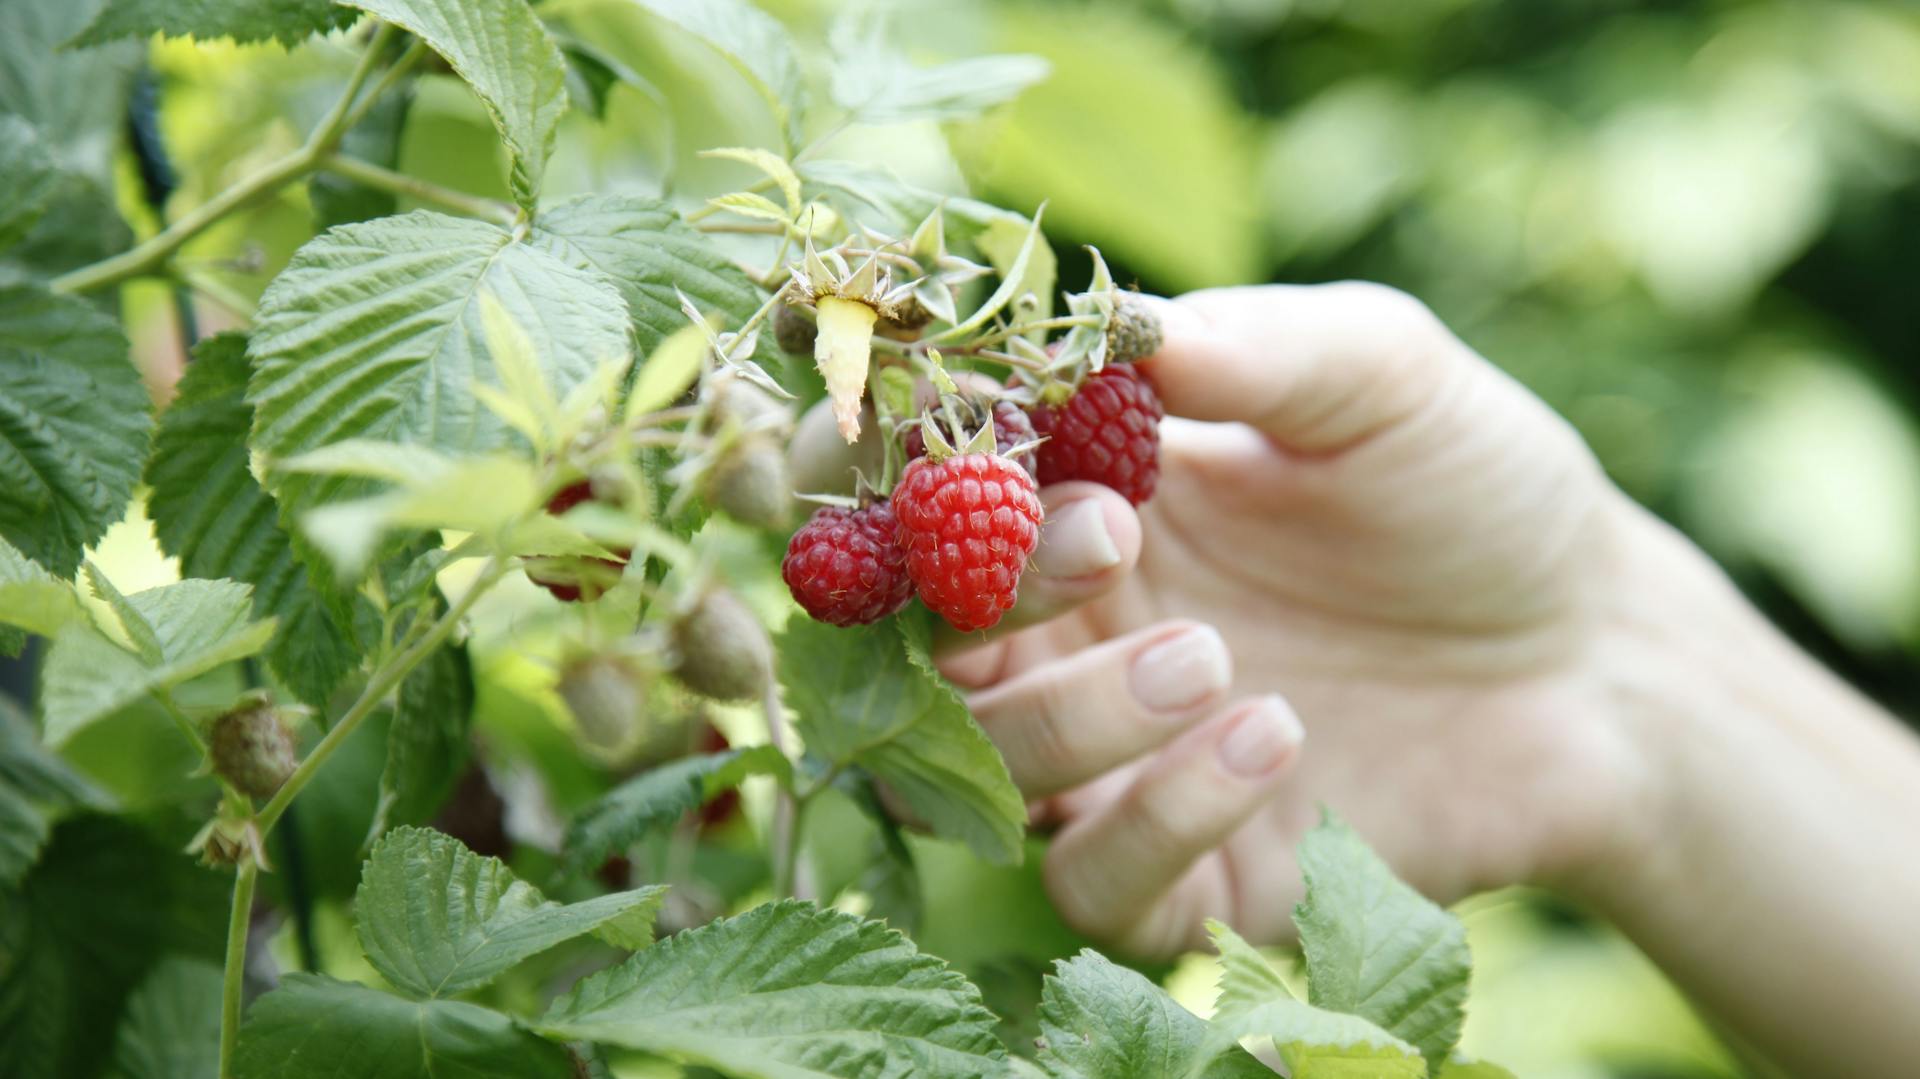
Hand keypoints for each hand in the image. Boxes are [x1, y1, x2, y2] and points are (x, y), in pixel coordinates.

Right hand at [938, 283, 1647, 956]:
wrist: (1598, 656)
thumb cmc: (1474, 490)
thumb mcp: (1385, 378)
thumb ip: (1256, 347)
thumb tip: (1118, 330)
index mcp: (1078, 491)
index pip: (910, 486)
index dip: (882, 459)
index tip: (940, 426)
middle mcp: (1067, 627)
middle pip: (917, 636)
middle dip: (982, 587)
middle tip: (1114, 536)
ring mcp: (1115, 754)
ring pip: (984, 768)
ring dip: (1071, 713)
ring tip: (1214, 655)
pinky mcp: (1183, 869)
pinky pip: (1095, 880)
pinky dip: (1157, 816)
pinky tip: (1275, 737)